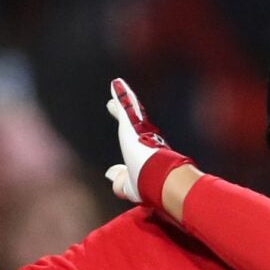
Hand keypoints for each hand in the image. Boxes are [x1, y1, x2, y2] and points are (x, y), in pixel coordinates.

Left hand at [103, 79, 187, 208]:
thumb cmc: (147, 185)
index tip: (129, 128)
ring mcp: (139, 129)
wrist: (159, 179)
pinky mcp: (131, 123)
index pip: (137, 139)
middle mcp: (146, 137)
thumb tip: (109, 172)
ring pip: (131, 108)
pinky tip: (115, 83)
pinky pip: (124, 105)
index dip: (132, 131)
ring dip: (125, 97)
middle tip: (119, 101)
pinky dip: (120, 94)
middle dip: (128, 109)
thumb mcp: (129, 186)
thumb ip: (119, 179)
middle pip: (135, 119)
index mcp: (146, 153)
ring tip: (118, 85)